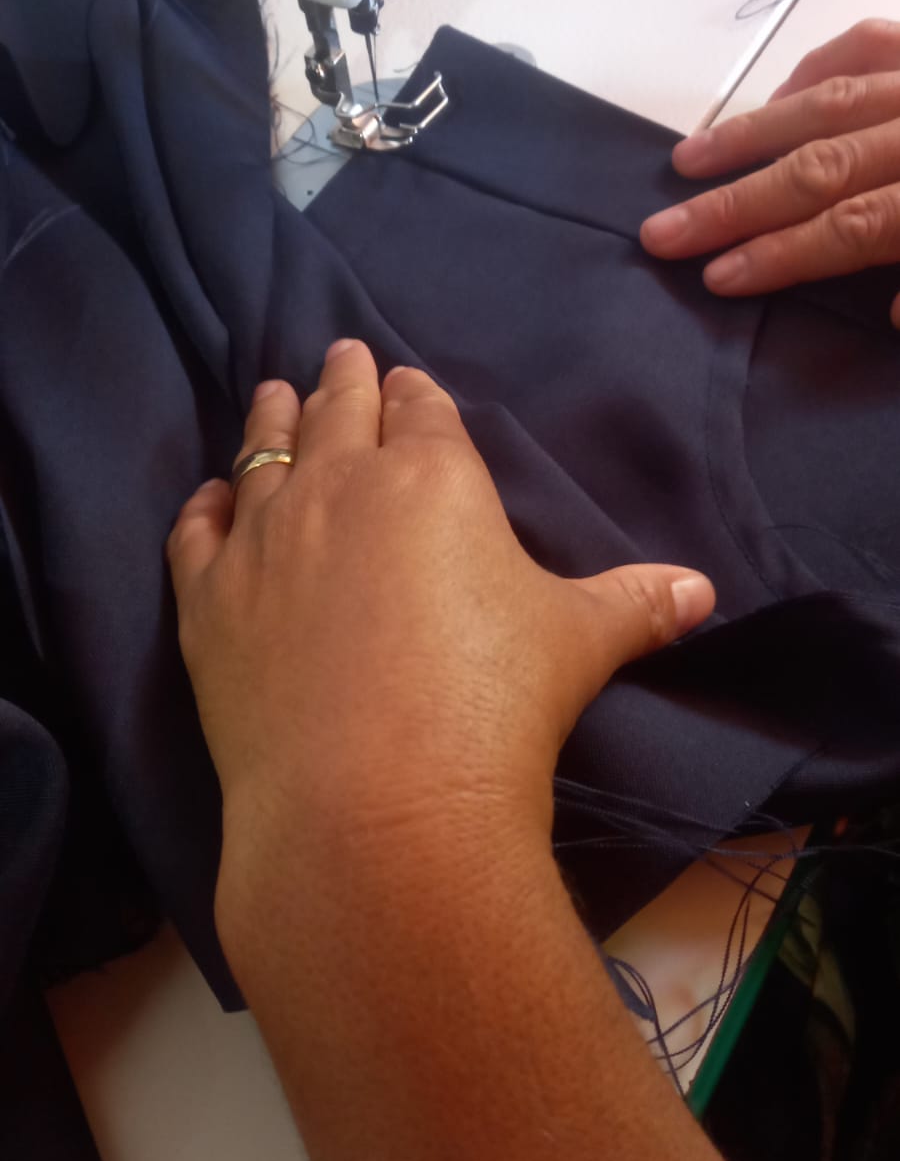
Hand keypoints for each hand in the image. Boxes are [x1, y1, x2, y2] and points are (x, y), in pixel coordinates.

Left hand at [168, 340, 713, 939]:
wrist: (376, 804)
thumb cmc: (493, 704)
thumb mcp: (579, 643)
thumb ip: (635, 603)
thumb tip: (702, 591)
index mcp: (432, 474)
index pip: (422, 408)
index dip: (416, 392)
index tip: (409, 383)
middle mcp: (339, 485)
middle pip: (339, 410)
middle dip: (344, 380)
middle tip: (340, 357)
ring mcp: (264, 539)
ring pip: (262, 453)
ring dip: (272, 418)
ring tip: (273, 393)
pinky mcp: (208, 601)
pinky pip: (198, 531)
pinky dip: (205, 507)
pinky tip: (209, 499)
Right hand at [640, 18, 899, 324]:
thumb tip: (892, 313)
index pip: (849, 227)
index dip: (780, 254)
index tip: (717, 277)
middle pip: (818, 167)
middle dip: (734, 204)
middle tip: (663, 233)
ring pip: (829, 102)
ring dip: (751, 135)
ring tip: (688, 161)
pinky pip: (868, 47)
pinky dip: (818, 70)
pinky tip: (781, 97)